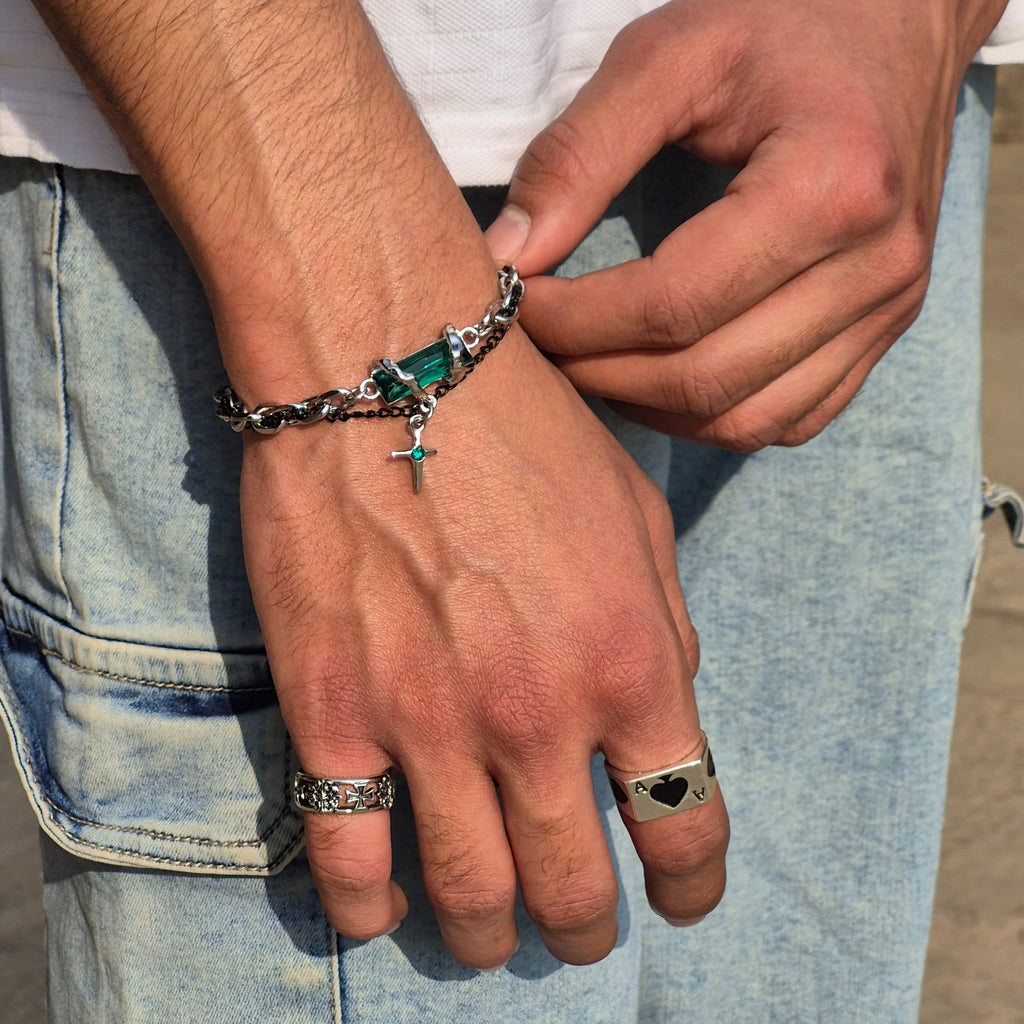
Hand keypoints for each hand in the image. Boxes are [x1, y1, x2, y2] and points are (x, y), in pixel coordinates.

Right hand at [36, 0, 727, 967]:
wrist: (386, 368)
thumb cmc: (523, 428)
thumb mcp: (636, 517)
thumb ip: (663, 628)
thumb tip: (664, 711)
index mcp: (631, 664)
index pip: (686, 824)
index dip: (693, 881)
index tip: (684, 899)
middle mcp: (539, 716)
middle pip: (576, 886)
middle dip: (586, 929)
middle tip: (579, 931)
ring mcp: (429, 723)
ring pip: (469, 895)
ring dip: (487, 936)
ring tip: (488, 937)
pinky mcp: (333, 712)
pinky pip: (349, 856)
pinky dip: (369, 908)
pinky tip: (382, 912)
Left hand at [485, 0, 1007, 449]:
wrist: (896, 26)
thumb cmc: (779, 25)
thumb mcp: (669, 57)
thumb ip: (580, 152)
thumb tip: (509, 255)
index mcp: (831, 186)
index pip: (674, 304)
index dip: (578, 322)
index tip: (517, 302)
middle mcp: (876, 266)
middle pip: (705, 376)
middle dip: (599, 373)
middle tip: (539, 343)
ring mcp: (888, 310)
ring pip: (744, 419)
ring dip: (646, 408)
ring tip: (587, 362)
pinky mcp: (883, 335)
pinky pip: (784, 420)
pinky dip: (706, 418)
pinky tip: (655, 379)